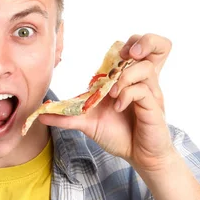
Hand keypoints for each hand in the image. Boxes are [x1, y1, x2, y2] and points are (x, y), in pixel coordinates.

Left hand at [39, 34, 176, 173]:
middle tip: (123, 56)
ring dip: (124, 77)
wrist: (138, 157)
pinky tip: (118, 108)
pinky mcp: (154, 107)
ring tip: (112, 94)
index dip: (130, 42)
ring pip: (145, 67)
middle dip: (142, 42)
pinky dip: (127, 95)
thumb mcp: (88, 123)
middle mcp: (143, 81)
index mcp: (129, 79)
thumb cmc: (119, 135)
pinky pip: (143, 90)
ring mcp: (151, 93)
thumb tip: (42, 113)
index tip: (116, 54)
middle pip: (157, 45)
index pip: (138, 46)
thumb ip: (67, 116)